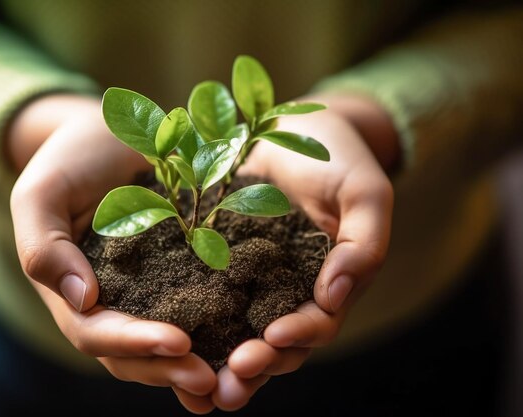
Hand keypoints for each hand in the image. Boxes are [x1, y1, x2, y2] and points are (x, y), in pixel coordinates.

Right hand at [8, 95, 216, 413]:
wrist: (107, 137)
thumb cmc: (69, 161)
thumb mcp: (42, 194)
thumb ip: (43, 247)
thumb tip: (82, 299)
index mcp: (74, 291)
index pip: (96, 332)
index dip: (133, 343)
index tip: (178, 342)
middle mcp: (111, 302)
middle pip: (133, 353)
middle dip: (170, 369)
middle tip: (212, 382)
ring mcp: (146, 293)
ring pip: (165, 346)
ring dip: (195, 366)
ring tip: (235, 378)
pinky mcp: (180, 275)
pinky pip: (197, 311)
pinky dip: (217, 336)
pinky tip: (249, 345)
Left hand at [211, 94, 395, 409]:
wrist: (290, 122)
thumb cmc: (336, 156)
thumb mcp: (364, 193)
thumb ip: (363, 245)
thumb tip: (334, 297)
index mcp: (328, 283)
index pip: (317, 323)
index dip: (296, 336)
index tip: (270, 338)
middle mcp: (286, 290)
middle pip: (273, 343)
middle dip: (254, 366)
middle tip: (227, 387)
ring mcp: (248, 277)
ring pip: (236, 330)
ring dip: (219, 360)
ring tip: (196, 386)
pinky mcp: (215, 260)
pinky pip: (202, 294)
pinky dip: (189, 320)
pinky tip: (166, 336)